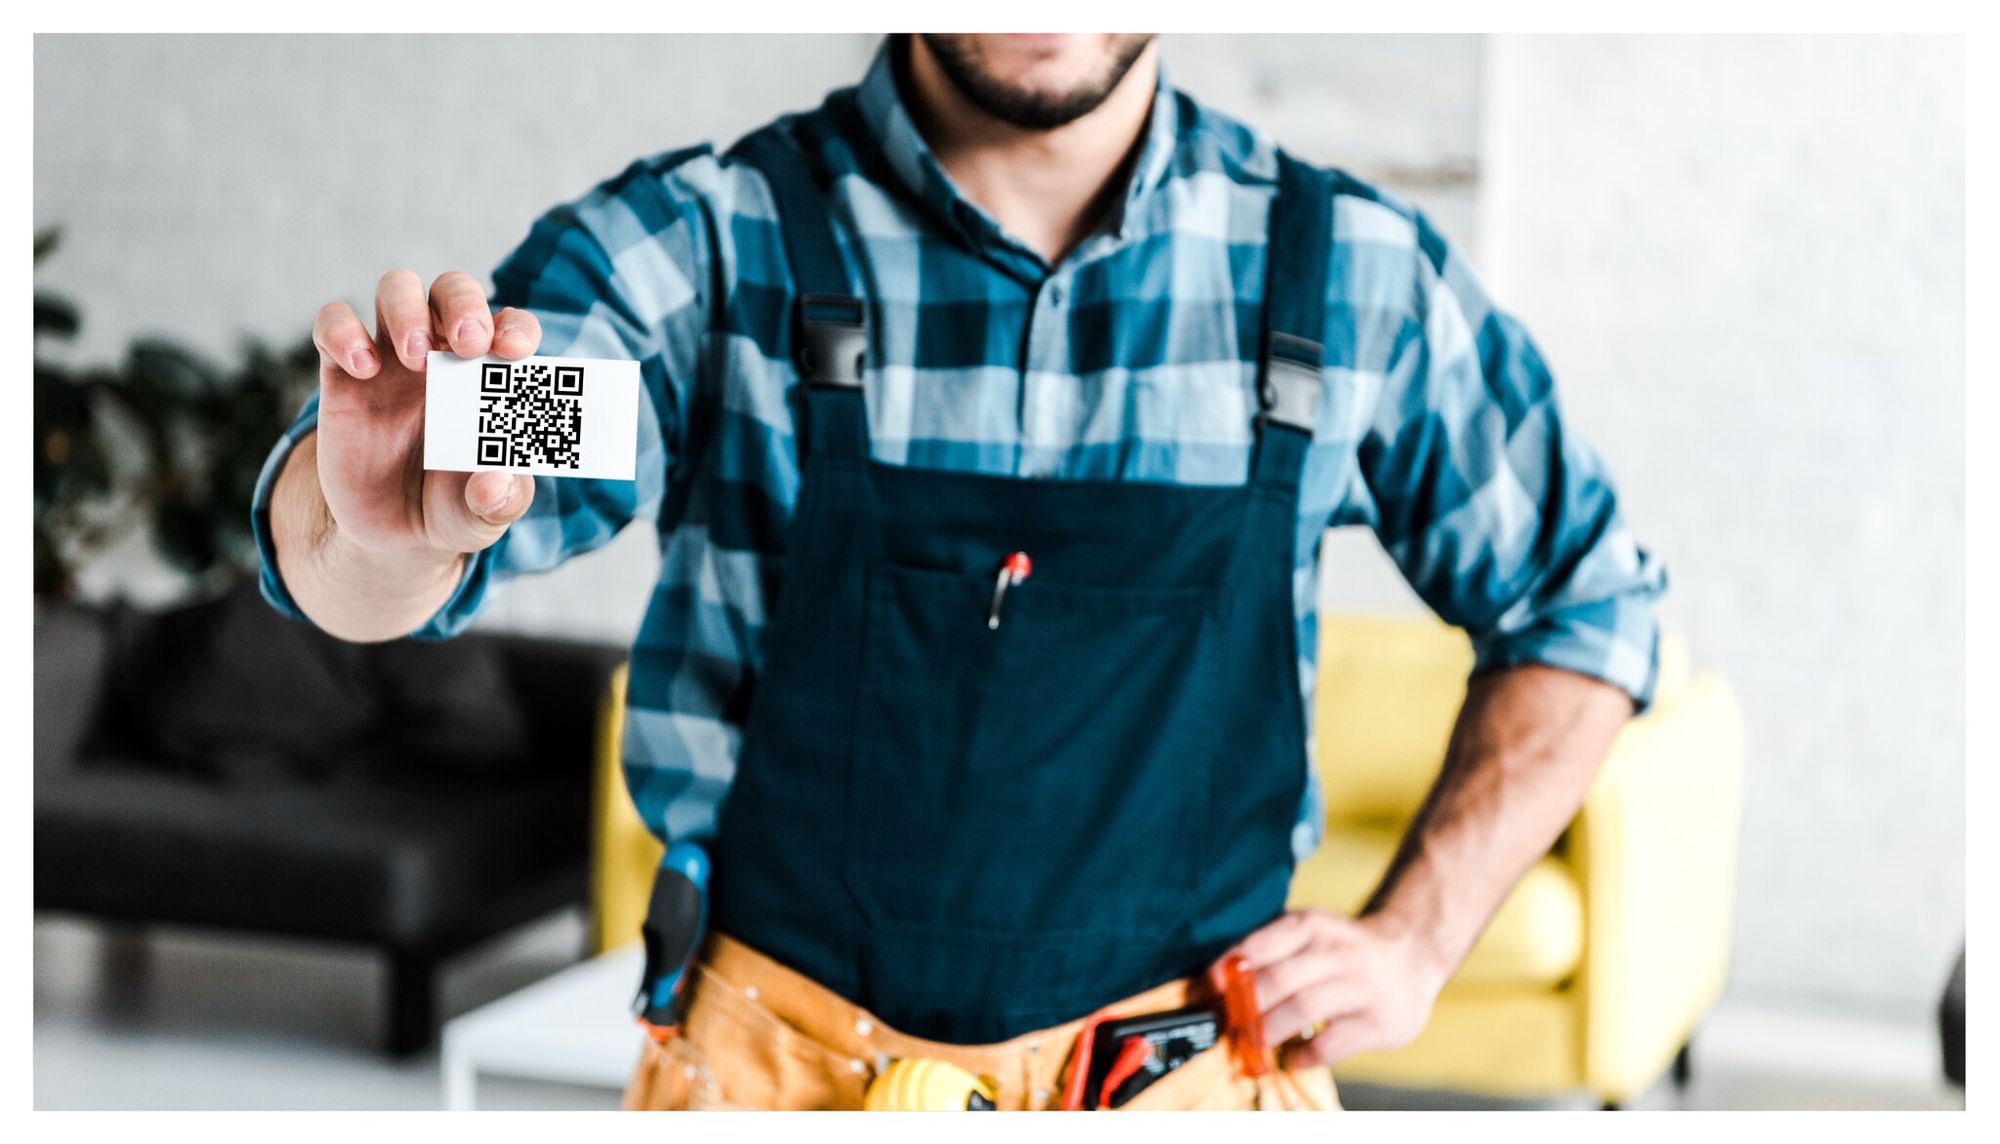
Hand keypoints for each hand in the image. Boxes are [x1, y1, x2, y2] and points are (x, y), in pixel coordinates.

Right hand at [309, 270, 541, 560]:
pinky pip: (333, 322)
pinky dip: (344, 332)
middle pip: (453, 290)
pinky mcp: (343, 372)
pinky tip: (362, 368)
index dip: (516, 328)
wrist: (389, 535)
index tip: (515, 351)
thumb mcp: (482, 517)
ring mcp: (392, 358)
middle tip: (468, 343)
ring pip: (397, 289)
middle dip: (464, 304)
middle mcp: (445, 356)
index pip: (511, 328)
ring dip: (407, 310)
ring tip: (415, 359)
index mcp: (490, 378)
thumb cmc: (452, 509)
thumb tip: (494, 482)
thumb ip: (499, 501)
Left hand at [1218, 907, 1451, 1069]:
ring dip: (1268, 1029)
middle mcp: (1340, 952)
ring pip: (1303, 1008)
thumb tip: (1216, 983)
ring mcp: (1363, 987)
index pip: (1263, 943)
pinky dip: (1303, 1054)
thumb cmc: (1345, 949)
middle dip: (1245, 1006)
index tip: (1204, 990)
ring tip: (1253, 1042)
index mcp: (1315, 925)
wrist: (1414, 952)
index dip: (1228, 968)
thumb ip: (1272, 950)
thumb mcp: (1313, 933)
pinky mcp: (1381, 1022)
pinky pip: (1331, 1043)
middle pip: (1279, 980)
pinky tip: (1291, 1056)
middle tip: (1226, 1024)